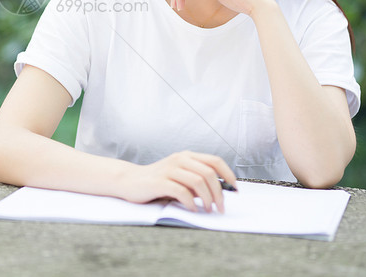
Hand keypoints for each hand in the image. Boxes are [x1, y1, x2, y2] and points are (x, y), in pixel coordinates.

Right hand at [118, 151, 237, 212]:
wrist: (129, 181)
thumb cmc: (158, 181)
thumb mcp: (180, 177)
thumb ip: (196, 180)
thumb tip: (220, 192)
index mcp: (187, 156)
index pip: (215, 161)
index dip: (228, 174)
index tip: (236, 189)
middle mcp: (179, 159)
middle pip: (209, 173)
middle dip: (219, 193)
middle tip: (220, 207)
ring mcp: (169, 169)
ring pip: (198, 181)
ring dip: (207, 199)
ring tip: (207, 209)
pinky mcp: (159, 181)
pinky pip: (182, 192)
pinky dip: (191, 203)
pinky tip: (192, 209)